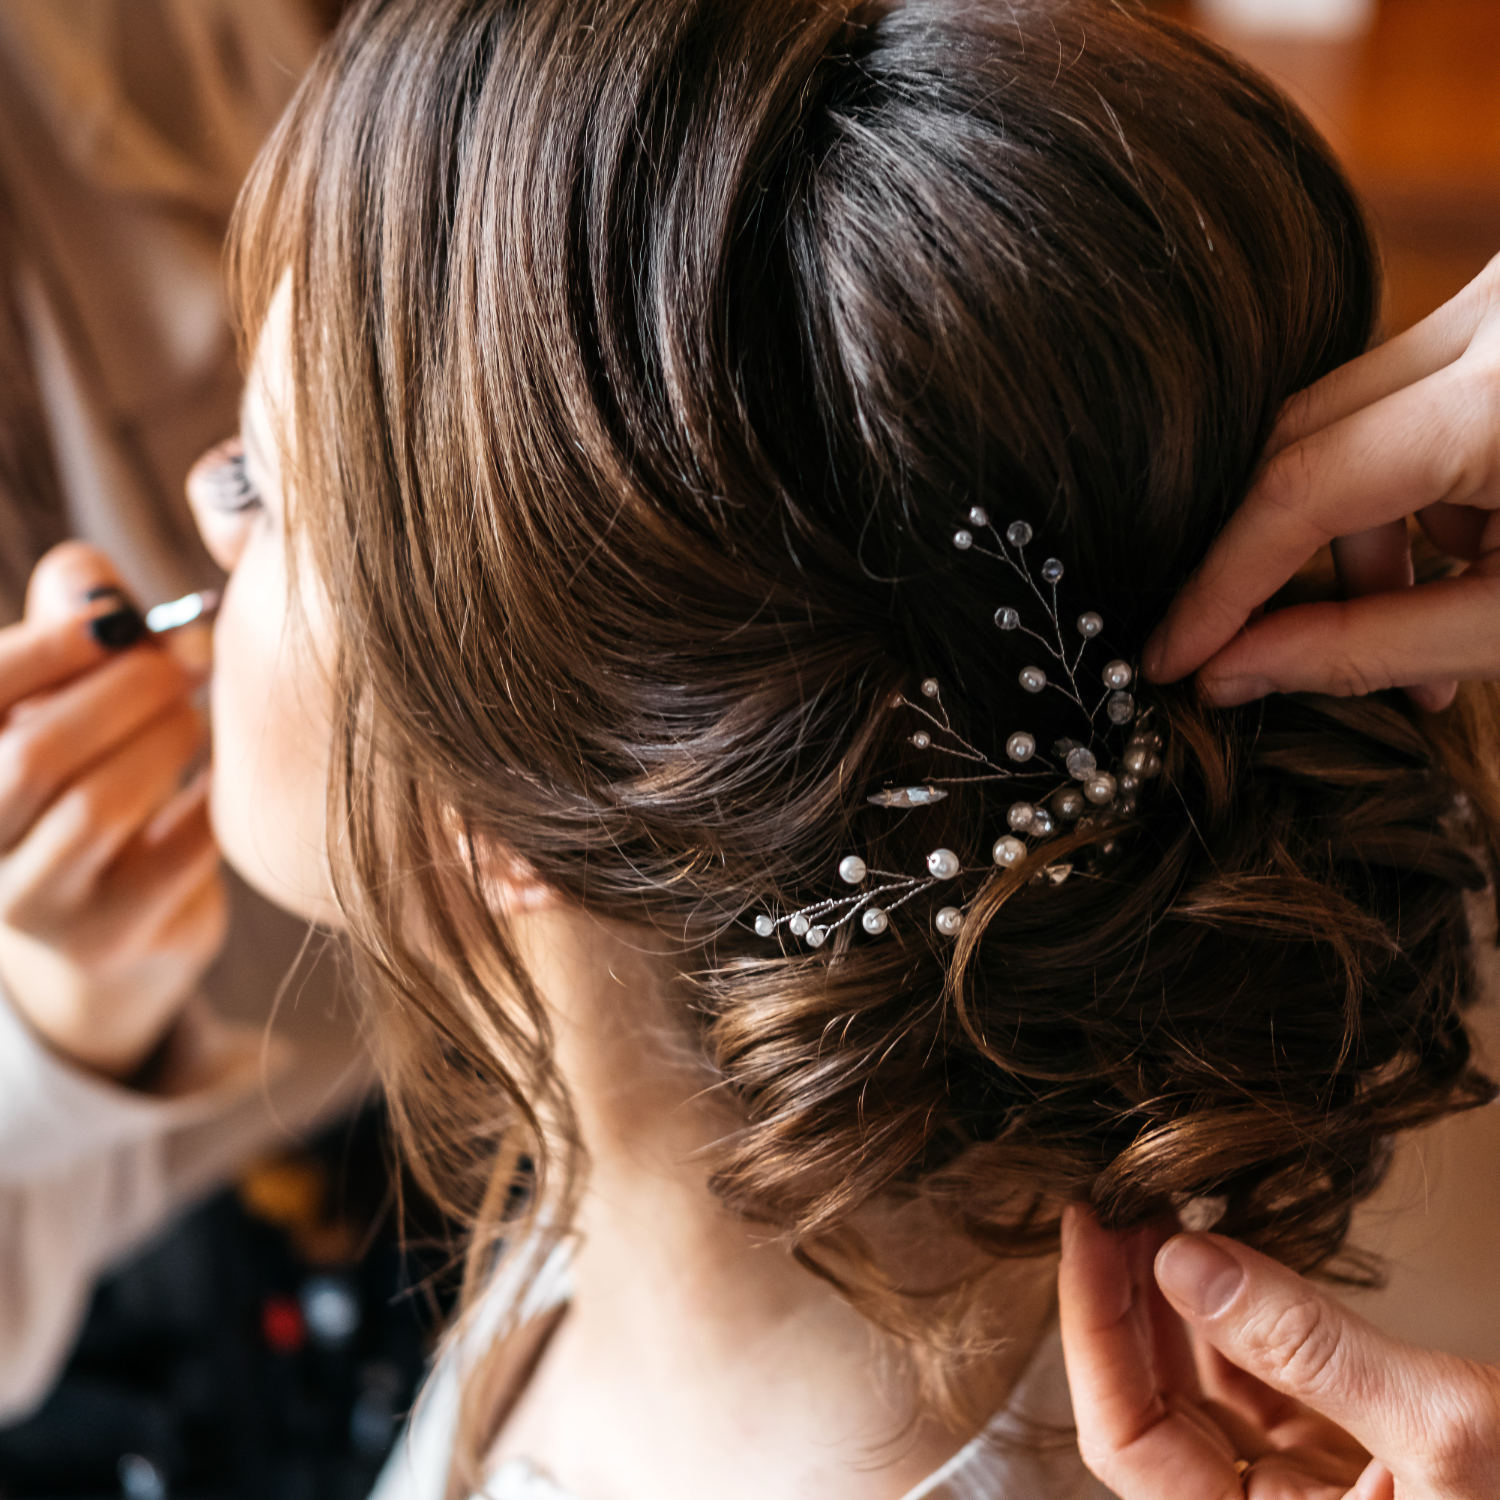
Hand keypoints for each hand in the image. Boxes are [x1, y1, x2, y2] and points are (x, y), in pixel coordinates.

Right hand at [0, 543, 226, 1080]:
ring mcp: (32, 901)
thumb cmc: (90, 777)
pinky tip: (227, 776)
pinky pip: (176, 852)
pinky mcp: (108, 936)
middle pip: (35, 750)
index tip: (124, 618)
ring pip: (97, 805)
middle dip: (128, 689)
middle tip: (192, 658)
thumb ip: (71, 626)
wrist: (114, 925)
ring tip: (196, 720)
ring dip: (167, 740)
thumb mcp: (66, 697)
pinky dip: (211, 798)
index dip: (48, 644)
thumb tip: (91, 578)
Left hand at [1060, 1205, 1499, 1497]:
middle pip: (1157, 1409)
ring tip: (1164, 1211)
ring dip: (1183, 1300)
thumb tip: (1185, 1258)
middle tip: (1120, 1200)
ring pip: (1211, 1394)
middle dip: (1130, 1299)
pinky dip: (1248, 1320)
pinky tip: (1230, 1254)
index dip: (1094, 1327)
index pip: (1126, 1438)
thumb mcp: (1448, 1429)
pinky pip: (1272, 1391)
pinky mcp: (1365, 1473)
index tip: (1087, 1227)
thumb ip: (1307, 1345)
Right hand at [1143, 255, 1499, 711]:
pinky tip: (1473, 554)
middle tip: (1262, 651)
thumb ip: (1370, 649)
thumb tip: (1226, 673)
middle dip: (1278, 558)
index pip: (1299, 489)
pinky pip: (1411, 394)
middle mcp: (1496, 314)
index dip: (1221, 585)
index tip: (1170, 656)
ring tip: (1423, 630)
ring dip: (1360, 530)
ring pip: (1351, 418)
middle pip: (1301, 437)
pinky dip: (1416, 485)